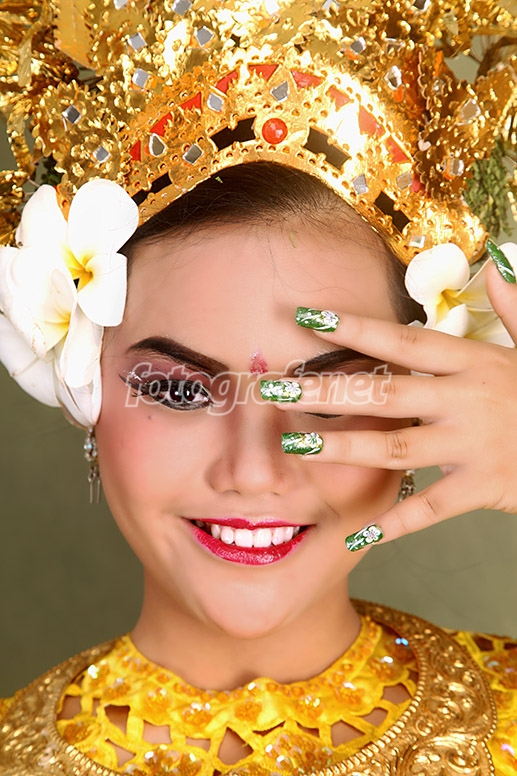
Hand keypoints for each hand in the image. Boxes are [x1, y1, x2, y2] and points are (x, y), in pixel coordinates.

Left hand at [277, 262, 516, 545]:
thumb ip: (516, 307)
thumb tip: (492, 267)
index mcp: (474, 361)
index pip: (404, 339)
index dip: (356, 327)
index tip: (308, 316)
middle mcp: (467, 399)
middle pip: (384, 392)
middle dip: (325, 390)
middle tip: (273, 388)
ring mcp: (473, 445)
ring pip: (395, 446)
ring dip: (342, 446)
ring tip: (294, 444)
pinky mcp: (484, 488)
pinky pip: (430, 508)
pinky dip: (395, 522)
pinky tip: (357, 532)